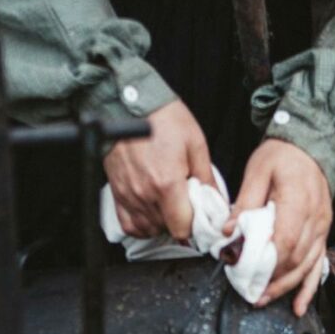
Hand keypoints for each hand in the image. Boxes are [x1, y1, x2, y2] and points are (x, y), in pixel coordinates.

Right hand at [102, 100, 213, 240]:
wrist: (128, 104)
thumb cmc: (161, 119)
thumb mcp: (195, 145)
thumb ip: (207, 179)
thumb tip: (217, 202)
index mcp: (167, 183)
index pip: (182, 228)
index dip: (195, 226)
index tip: (199, 216)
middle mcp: (145, 193)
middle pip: (167, 229)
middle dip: (180, 221)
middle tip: (186, 204)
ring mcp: (129, 195)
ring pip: (149, 229)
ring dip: (162, 223)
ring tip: (169, 205)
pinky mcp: (117, 193)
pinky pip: (130, 225)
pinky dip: (142, 225)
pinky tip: (152, 213)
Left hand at [227, 139, 331, 315]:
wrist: (310, 147)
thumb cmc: (281, 157)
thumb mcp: (257, 171)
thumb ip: (244, 203)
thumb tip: (229, 233)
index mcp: (299, 200)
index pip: (286, 239)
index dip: (267, 261)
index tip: (245, 271)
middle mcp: (316, 218)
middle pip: (296, 259)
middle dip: (272, 280)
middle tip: (249, 294)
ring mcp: (322, 229)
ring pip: (307, 267)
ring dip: (285, 287)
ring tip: (263, 299)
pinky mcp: (323, 235)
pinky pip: (318, 266)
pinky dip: (308, 288)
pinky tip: (298, 306)